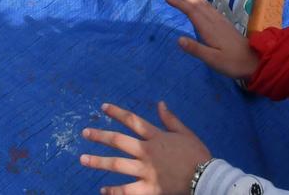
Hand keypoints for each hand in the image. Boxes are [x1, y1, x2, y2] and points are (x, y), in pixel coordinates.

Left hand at [80, 101, 211, 194]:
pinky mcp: (149, 188)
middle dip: (100, 136)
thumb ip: (170, 119)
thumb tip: (160, 103)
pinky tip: (102, 190)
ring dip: (98, 162)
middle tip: (85, 133)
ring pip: (118, 164)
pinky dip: (114, 191)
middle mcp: (147, 151)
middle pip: (119, 141)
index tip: (102, 107)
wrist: (206, 177)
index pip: (132, 121)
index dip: (116, 113)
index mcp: (156, 136)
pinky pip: (127, 190)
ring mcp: (146, 170)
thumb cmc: (197, 155)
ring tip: (83, 159)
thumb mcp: (185, 133)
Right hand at [165, 0, 258, 81]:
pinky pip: (209, 6)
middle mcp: (214, 20)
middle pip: (196, 3)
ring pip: (203, 3)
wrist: (253, 61)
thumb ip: (196, 49)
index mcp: (209, 28)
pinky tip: (200, 0)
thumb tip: (178, 39)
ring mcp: (220, 20)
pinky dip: (202, 0)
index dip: (179, 3)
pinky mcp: (224, 23)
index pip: (191, 12)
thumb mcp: (213, 60)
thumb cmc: (232, 63)